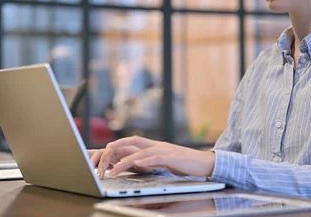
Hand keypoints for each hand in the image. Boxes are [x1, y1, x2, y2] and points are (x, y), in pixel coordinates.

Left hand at [95, 136, 215, 178]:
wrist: (205, 162)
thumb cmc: (186, 164)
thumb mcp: (166, 162)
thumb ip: (153, 161)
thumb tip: (139, 164)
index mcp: (156, 146)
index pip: (135, 142)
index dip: (121, 144)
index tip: (108, 148)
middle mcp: (158, 145)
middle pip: (134, 141)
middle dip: (119, 145)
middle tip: (105, 151)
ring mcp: (165, 150)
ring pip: (141, 152)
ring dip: (126, 160)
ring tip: (114, 167)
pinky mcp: (171, 157)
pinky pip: (154, 157)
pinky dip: (143, 160)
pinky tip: (136, 163)